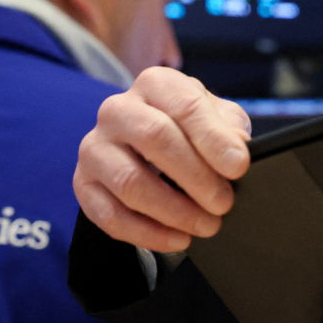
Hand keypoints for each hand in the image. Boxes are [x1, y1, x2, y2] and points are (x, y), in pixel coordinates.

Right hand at [73, 67, 251, 251]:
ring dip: (174, 210)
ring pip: (130, 181)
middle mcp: (118, 110)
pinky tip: (178, 239)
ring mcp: (95, 147)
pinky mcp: (83, 184)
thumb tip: (236, 147)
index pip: (185, 105)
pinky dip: (148, 233)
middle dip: (196, 176)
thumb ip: (229, 127)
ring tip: (206, 224)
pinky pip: (110, 215)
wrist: (145, 147)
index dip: (214, 138)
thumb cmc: (187, 129)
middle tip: (224, 203)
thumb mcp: (215, 117)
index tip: (239, 167)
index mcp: (155, 84)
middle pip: (155, 138)